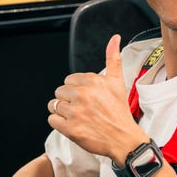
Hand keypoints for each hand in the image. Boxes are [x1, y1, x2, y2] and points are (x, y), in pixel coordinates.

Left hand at [47, 34, 147, 163]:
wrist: (124, 139)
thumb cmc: (120, 111)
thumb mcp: (118, 82)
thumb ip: (113, 58)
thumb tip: (115, 38)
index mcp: (93, 81)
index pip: (69, 80)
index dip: (76, 90)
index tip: (87, 98)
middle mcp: (83, 95)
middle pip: (59, 92)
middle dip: (68, 100)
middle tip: (83, 109)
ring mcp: (76, 112)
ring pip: (53, 105)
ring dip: (63, 112)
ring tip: (77, 117)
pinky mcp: (70, 129)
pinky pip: (52, 120)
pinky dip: (59, 123)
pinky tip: (72, 124)